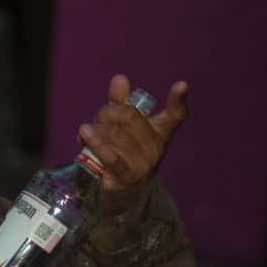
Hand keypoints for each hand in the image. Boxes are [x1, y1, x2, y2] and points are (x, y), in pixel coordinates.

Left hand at [77, 75, 189, 191]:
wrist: (118, 189)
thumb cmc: (121, 150)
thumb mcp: (121, 125)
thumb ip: (121, 102)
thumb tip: (120, 78)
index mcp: (160, 131)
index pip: (176, 115)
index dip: (178, 100)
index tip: (182, 84)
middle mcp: (156, 146)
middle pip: (129, 116)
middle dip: (106, 112)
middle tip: (98, 118)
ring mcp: (143, 163)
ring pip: (113, 134)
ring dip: (95, 131)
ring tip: (88, 134)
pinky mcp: (126, 176)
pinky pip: (110, 156)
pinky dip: (96, 143)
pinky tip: (84, 133)